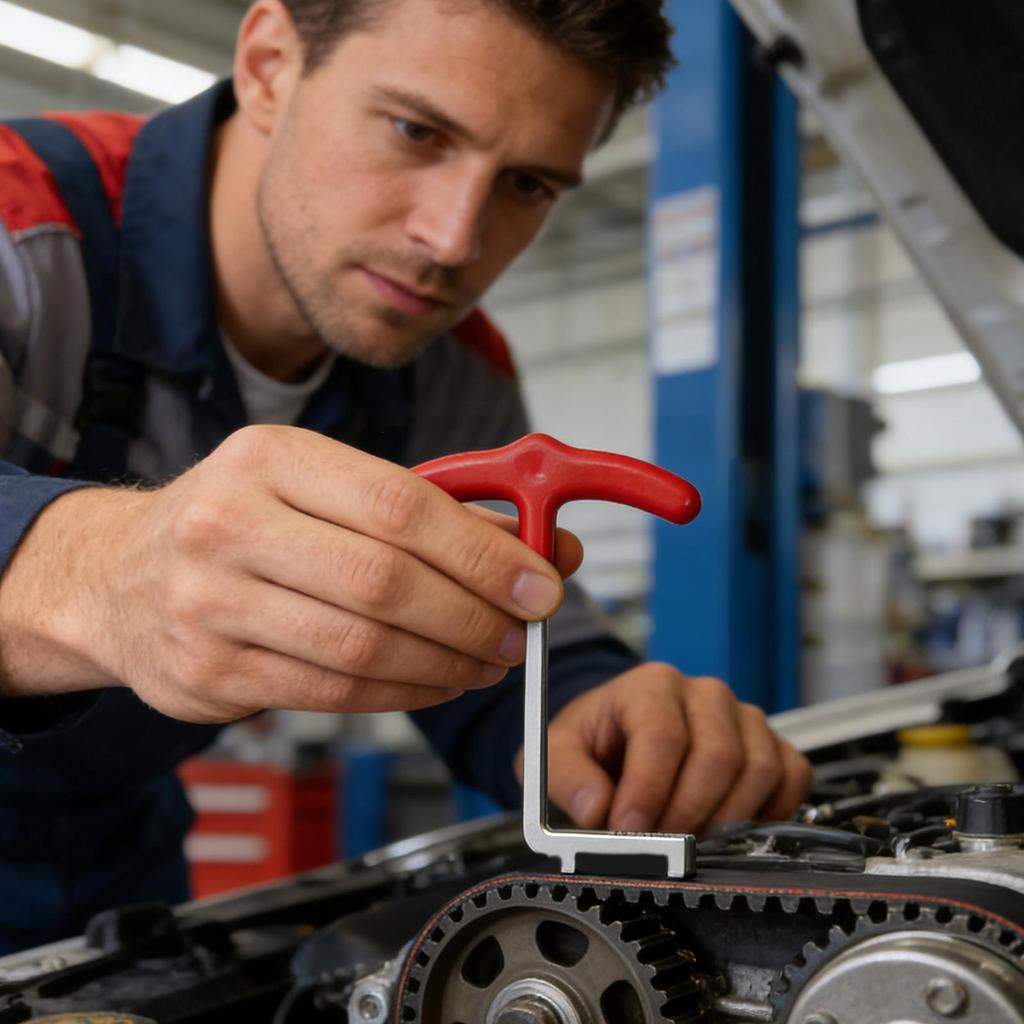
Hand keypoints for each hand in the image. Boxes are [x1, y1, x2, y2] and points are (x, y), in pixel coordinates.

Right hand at [0, 426, 582, 720]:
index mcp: (272, 458)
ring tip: (489, 661)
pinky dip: (404, 692)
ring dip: (447, 663)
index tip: (541, 583)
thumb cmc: (242, 522)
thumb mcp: (323, 488)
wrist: (116, 577)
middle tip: (522, 633)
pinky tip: (438, 681)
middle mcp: (230, 523)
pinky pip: (333, 692)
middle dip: (475, 616)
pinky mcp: (208, 673)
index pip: (401, 505)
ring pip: (362, 646)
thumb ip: (435, 513)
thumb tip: (546, 546)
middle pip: (385, 582)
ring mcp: (210, 603)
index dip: (484, 552)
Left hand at [517, 663, 812, 831]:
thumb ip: (565, 776)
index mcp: (651, 685)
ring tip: (689, 839)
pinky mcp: (770, 743)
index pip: (663, 735)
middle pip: (718, 756)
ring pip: (759, 769)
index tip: (630, 829)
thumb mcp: (556, 754)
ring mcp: (743, 717)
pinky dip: (770, 811)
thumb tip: (596, 807)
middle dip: (687, 813)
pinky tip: (733, 827)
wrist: (617, 738)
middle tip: (659, 845)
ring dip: (725, 819)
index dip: (649, 790)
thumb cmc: (593, 743)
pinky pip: (792, 776)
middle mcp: (703, 694)